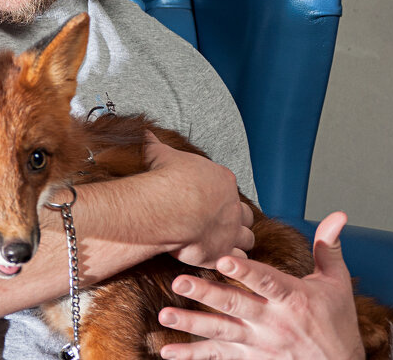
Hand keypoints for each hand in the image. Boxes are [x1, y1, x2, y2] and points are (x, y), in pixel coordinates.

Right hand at [143, 133, 254, 267]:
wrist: (168, 207)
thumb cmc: (165, 178)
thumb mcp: (159, 154)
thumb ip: (155, 143)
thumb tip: (145, 131)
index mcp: (222, 179)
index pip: (229, 187)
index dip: (220, 195)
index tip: (207, 199)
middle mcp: (233, 205)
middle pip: (245, 214)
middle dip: (236, 219)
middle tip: (218, 223)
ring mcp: (231, 230)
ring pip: (247, 238)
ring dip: (238, 241)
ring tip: (223, 244)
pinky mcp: (223, 253)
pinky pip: (237, 259)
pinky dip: (231, 260)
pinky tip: (219, 260)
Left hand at [156, 211, 363, 359]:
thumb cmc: (337, 324)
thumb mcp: (337, 285)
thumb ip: (328, 249)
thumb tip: (337, 216)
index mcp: (293, 298)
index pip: (266, 281)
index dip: (245, 270)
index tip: (224, 257)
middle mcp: (273, 322)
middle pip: (235, 305)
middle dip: (206, 294)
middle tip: (179, 282)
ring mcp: (259, 342)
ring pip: (221, 331)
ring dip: (192, 324)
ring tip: (166, 315)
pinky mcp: (250, 359)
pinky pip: (218, 357)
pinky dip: (193, 355)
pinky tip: (169, 351)